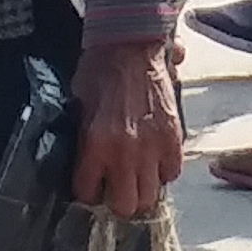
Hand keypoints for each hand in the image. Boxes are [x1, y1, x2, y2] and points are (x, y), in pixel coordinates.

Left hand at [67, 36, 185, 218]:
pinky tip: (153, 159)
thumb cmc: (98, 72)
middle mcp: (125, 152)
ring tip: (136, 176)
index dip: (88, 191)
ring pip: (151, 196)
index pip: (88, 193)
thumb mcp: (78, 108)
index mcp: (96, 144)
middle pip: (126, 206)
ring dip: (142, 189)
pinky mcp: (174, 137)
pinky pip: (172, 173)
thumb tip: (85, 166)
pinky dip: (163, 171)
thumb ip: (82, 142)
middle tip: (115, 187)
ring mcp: (153, 147)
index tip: (90, 185)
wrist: (130, 44)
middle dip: (118, 201)